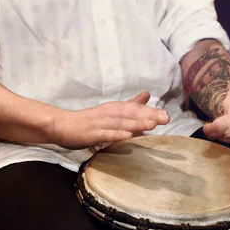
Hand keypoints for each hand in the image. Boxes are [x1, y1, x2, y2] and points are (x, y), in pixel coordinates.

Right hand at [52, 92, 169, 148]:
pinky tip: (128, 135)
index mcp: (115, 108)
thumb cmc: (89, 120)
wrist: (62, 125)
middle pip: (131, 114)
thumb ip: (130, 104)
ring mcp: (100, 123)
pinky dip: (117, 134)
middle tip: (166, 118)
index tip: (167, 115)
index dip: (151, 111)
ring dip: (136, 122)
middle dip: (149, 115)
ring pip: (121, 122)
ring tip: (152, 124)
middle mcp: (109, 113)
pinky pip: (105, 134)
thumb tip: (147, 95)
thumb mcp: (112, 110)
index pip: (135, 108)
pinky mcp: (91, 133)